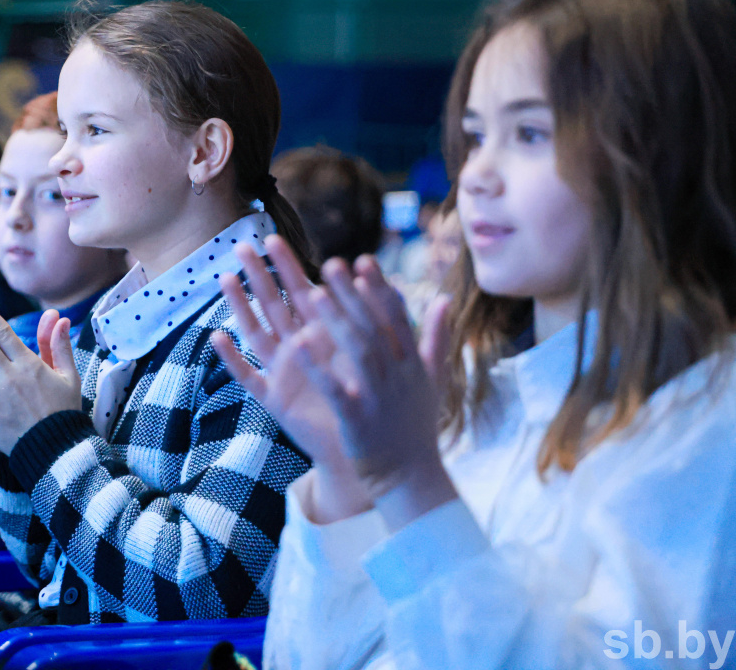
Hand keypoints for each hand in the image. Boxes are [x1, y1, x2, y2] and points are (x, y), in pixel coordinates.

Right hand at [211, 235, 371, 523]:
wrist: (372, 448)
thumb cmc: (373, 400)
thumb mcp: (381, 354)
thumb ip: (383, 318)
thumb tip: (383, 278)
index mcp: (323, 335)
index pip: (301, 292)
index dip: (287, 267)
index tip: (274, 238)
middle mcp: (298, 349)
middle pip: (273, 305)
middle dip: (259, 275)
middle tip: (242, 246)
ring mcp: (283, 372)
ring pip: (256, 332)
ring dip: (241, 306)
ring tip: (226, 279)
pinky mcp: (275, 400)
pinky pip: (249, 377)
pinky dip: (232, 359)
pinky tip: (218, 337)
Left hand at [297, 255, 455, 528]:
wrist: (410, 478)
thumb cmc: (415, 426)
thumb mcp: (432, 378)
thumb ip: (435, 336)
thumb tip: (442, 298)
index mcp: (412, 364)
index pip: (396, 318)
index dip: (379, 289)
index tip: (363, 260)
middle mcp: (397, 376)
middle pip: (374, 327)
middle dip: (352, 295)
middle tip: (330, 263)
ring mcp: (378, 398)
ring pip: (357, 352)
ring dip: (336, 321)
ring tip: (312, 293)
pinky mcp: (357, 420)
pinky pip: (335, 389)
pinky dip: (318, 368)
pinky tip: (297, 346)